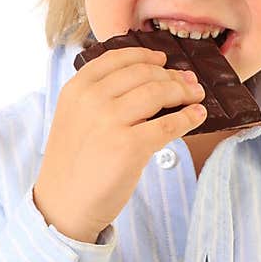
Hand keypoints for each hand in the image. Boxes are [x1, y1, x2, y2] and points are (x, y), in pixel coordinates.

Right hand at [32, 45, 207, 241]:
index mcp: (77, 89)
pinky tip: (197, 116)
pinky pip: (168, 124)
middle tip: (188, 83)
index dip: (146, 56)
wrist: (63, 205)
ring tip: (196, 96)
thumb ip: (98, 97)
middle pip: (143, 74)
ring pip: (158, 93)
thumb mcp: (74, 119)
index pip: (118, 58)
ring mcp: (111, 121)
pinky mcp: (130, 147)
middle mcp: (92, 100)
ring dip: (183, 92)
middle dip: (171, 76)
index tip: (163, 60)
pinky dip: (188, 118)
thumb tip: (147, 81)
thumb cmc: (73, 165)